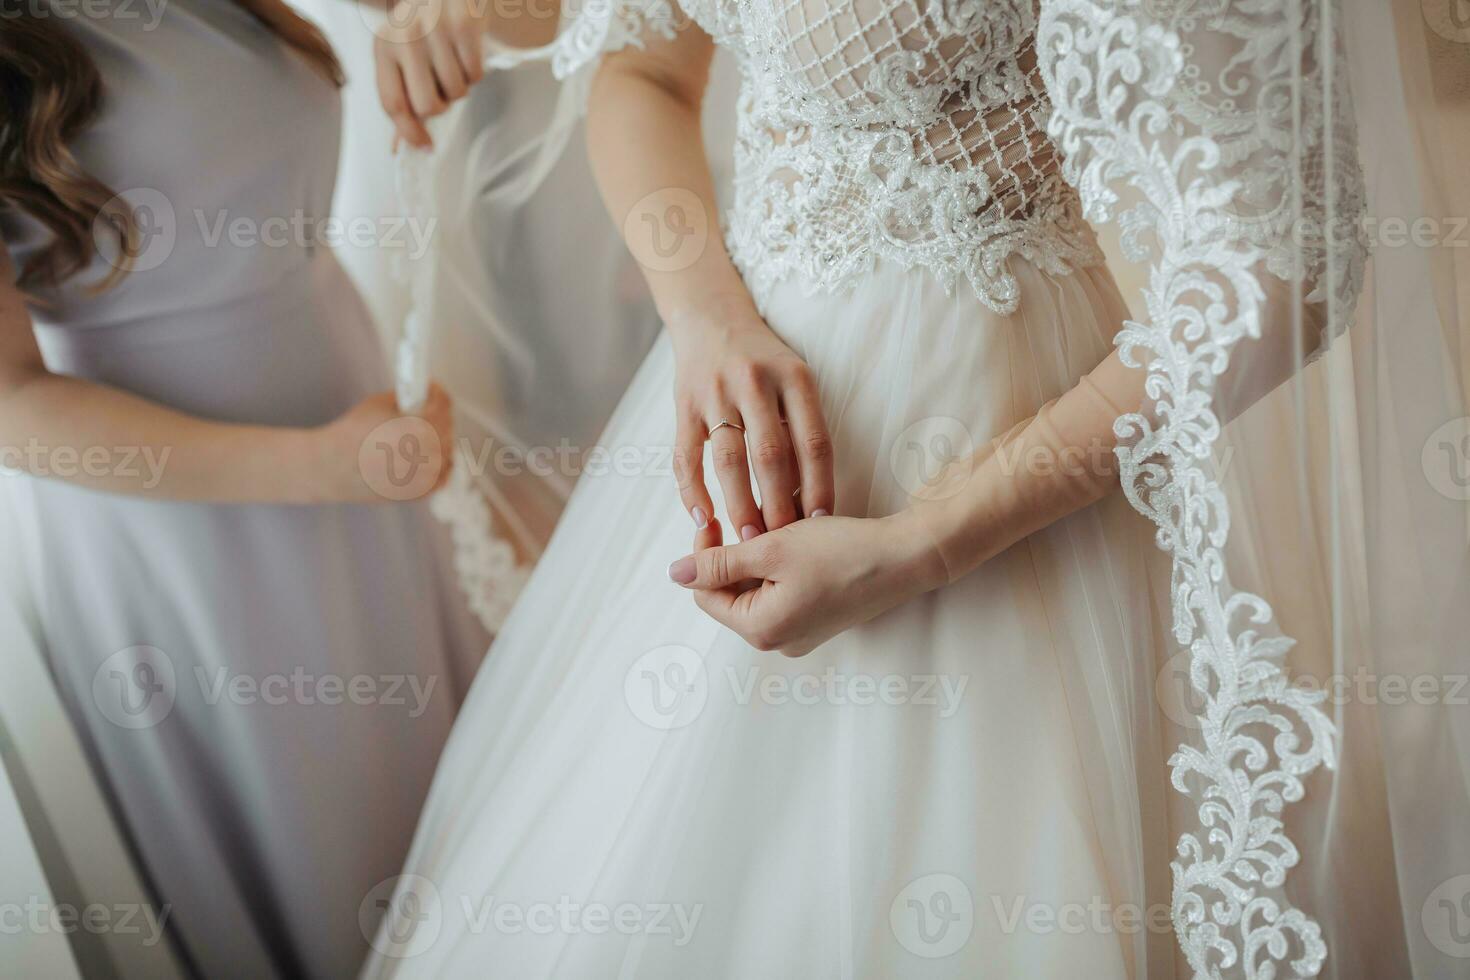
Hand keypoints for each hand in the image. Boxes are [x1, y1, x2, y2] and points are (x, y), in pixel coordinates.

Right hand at [316, 383, 454, 502]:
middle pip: (447, 428)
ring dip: (439, 441)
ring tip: (421, 435)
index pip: (444, 404)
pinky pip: (441, 477)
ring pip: (447, 453)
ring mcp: (427, 476)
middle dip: (437, 417)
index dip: (438, 393)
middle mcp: (430, 453)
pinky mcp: (419, 493)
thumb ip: (405, 398)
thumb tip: (420, 395)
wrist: (332, 467)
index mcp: (423, 427)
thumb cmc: (351, 434)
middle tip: (424, 411)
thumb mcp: (379, 403)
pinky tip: (426, 458)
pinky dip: (438, 466)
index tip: (432, 391)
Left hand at [374, 0, 488, 147]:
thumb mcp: (402, 53)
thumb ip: (402, 97)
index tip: (425, 147)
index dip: (409, 133)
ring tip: (453, 61)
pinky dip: (475, 70)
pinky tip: (466, 51)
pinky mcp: (464, 25)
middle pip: (427, 106)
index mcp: (383, 46)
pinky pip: (476, 74)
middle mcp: (405, 37)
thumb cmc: (425, 26)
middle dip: (441, 106)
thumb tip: (401, 146)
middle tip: (442, 87)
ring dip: (460, 86)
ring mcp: (435, 30)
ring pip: (456, 92)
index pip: (392, 103)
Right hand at [668, 298, 834, 541]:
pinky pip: (685, 456)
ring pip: (729, 461)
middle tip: (783, 544)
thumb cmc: (765, 360)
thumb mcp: (795, 378)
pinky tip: (703, 518)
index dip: (819, 487)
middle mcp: (755, 383)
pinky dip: (692, 491)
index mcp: (794, 378)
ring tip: (748, 540)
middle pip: (771, 456)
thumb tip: (809, 497)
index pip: (813, 442)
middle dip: (778, 506)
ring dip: (739, 505)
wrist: (712, 317)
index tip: (821, 524)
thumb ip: (802, 425)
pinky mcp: (684, 404)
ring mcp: (716, 393)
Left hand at [668, 511, 947, 657]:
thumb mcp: (772, 549)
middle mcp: (777, 641)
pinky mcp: (817, 622)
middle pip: (730, 596)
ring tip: (774, 528)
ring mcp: (799, 634)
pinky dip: (779, 570)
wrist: (904, 558)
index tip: (717, 519)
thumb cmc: (842, 553)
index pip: (706, 593)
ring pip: (756, 593)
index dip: (705, 554)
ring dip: (756, 560)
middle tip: (747, 519)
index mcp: (761, 629)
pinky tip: (794, 543)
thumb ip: (720, 562)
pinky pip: (782, 595)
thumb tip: (675, 573)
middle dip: (733, 557)